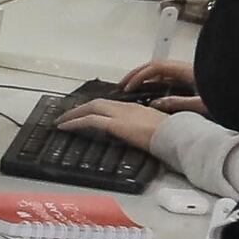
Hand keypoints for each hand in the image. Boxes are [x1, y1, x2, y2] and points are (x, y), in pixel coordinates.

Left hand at [59, 97, 173, 152]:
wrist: (177, 135)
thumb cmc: (172, 134)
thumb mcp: (158, 128)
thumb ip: (146, 129)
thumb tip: (143, 135)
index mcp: (136, 109)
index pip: (111, 105)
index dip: (96, 108)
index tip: (86, 113)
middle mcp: (126, 108)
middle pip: (97, 103)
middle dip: (80, 108)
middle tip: (67, 115)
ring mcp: (120, 114)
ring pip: (91, 108)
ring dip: (73, 114)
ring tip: (61, 121)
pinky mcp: (116, 124)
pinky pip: (90, 121)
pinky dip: (75, 122)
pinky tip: (64, 127)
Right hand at [118, 58, 199, 105]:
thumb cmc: (226, 96)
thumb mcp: (200, 103)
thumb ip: (178, 102)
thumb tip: (155, 104)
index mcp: (186, 70)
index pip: (155, 67)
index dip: (139, 76)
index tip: (128, 88)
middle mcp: (185, 68)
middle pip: (154, 66)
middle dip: (136, 74)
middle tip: (122, 85)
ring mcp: (189, 72)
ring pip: (160, 71)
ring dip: (144, 77)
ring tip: (133, 87)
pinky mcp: (193, 79)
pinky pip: (167, 76)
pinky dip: (154, 81)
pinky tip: (150, 92)